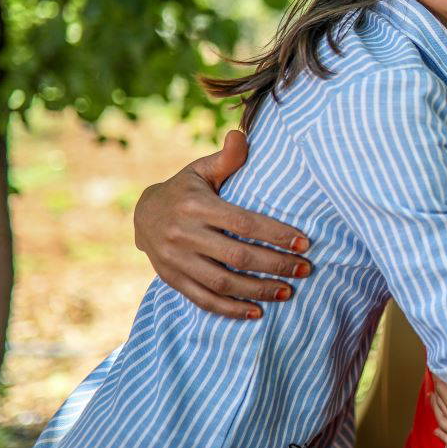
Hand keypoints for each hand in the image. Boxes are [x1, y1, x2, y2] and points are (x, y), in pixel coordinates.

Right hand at [134, 129, 310, 318]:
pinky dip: (230, 309)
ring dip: (258, 290)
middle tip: (305, 270)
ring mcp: (175, 260)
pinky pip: (203, 299)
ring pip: (222, 282)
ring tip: (287, 291)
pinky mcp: (171, 279)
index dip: (276, 235)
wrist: (141, 213)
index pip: (244, 223)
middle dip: (276, 265)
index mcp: (196, 205)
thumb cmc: (185, 189)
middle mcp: (183, 234)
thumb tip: (242, 135)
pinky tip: (257, 312)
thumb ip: (226, 158)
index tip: (305, 244)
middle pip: (238, 256)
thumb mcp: (201, 170)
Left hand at [432, 376, 446, 441]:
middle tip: (433, 378)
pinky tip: (435, 432)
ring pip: (442, 420)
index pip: (443, 390)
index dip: (438, 377)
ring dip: (435, 408)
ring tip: (430, 399)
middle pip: (440, 404)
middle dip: (436, 391)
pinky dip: (440, 434)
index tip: (433, 366)